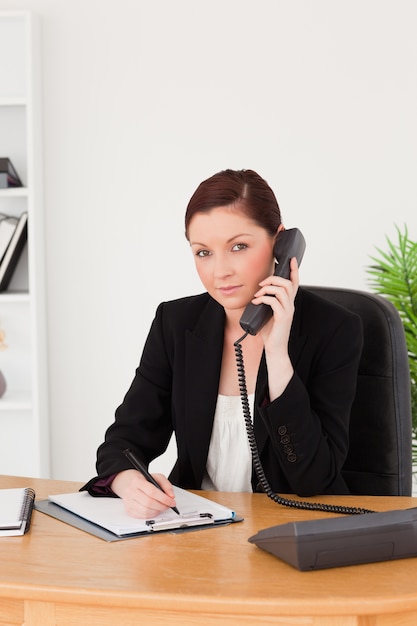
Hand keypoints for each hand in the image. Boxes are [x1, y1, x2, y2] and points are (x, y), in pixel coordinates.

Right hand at [110, 469, 176, 518]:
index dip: (164, 498)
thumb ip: (166, 485)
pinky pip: (142, 516)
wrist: (128, 483)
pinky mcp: (128, 510)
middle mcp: (131, 492)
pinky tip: (155, 510)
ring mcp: (128, 502)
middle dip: (162, 506)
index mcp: (137, 481)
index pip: (152, 491)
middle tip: (168, 505)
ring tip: (162, 507)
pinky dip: (152, 515)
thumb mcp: (156, 477)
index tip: (172, 501)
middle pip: (149, 502)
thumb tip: (171, 496)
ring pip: (146, 511)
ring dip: (157, 511)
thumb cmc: (143, 480)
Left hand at [251, 257, 298, 397]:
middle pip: (289, 283)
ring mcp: (287, 312)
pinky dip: (264, 298)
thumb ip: (266, 303)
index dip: (294, 270)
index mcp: (287, 303)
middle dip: (274, 279)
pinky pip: (275, 302)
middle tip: (261, 283)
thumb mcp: (267, 314)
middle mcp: (290, 306)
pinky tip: (256, 302)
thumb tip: (257, 293)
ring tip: (258, 293)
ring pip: (283, 290)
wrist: (274, 350)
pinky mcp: (282, 318)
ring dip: (268, 288)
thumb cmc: (270, 333)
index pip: (295, 283)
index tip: (291, 259)